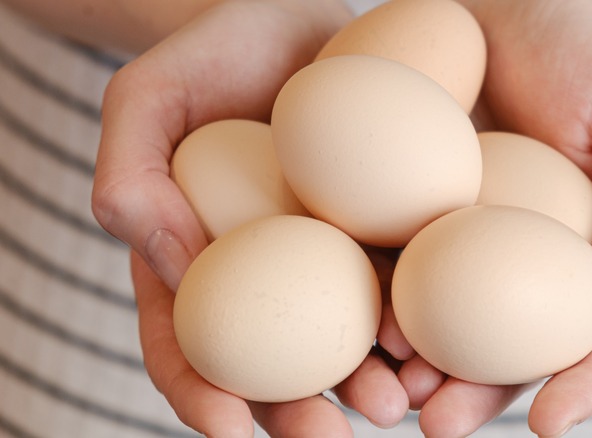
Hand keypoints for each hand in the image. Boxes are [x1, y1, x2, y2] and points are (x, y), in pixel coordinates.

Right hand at [93, 1, 407, 434]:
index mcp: (200, 258)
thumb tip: (157, 254)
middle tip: (331, 435)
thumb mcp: (149, 98)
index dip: (203, 393)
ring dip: (368, 382)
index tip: (232, 430)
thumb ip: (132, 173)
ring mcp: (331, 256)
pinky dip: (417, 321)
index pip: (189, 342)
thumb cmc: (212, 54)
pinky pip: (402, 282)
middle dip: (298, 410)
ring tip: (399, 402)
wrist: (295, 19)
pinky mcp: (386, 229)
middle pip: (275, 362)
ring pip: (345, 338)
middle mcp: (268, 272)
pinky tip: (439, 341)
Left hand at [376, 0, 591, 435]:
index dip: (577, 386)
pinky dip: (372, 300)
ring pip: (437, 320)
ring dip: (412, 366)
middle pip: (500, 347)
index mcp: (582, 250)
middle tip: (437, 425)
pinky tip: (354, 320)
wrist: (501, 0)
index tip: (550, 425)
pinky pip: (387, 261)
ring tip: (387, 389)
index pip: (588, 335)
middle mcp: (517, 258)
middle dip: (472, 396)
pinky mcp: (400, 209)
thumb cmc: (581, 50)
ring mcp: (455, 239)